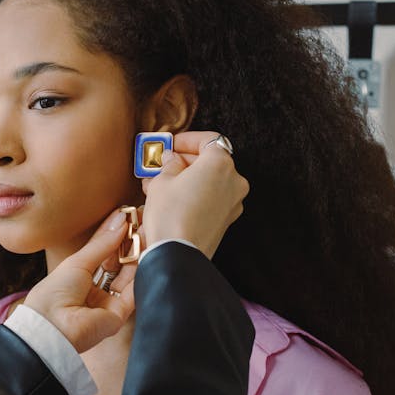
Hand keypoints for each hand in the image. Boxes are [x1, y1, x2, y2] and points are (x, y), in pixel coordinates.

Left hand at [21, 211, 136, 353]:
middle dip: (131, 243)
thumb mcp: (78, 262)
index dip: (116, 235)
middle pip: (119, 265)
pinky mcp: (119, 316)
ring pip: (130, 277)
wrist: (51, 326)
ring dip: (138, 255)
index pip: (105, 253)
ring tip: (148, 231)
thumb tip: (121, 220)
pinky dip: (141, 273)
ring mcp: (108, 304)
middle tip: (143, 221)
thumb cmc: (54, 293)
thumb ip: (102, 243)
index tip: (129, 215)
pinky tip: (147, 252)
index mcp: (81, 279)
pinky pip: (133, 292)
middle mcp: (96, 292)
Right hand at [140, 131, 248, 258]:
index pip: (208, 140)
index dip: (186, 140)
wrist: (177, 254)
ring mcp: (233, 202)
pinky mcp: (227, 220)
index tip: (170, 144)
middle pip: (210, 161)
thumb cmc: (170, 215)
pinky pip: (211, 198)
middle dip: (184, 161)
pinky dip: (195, 194)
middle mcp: (233, 180)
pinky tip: (173, 200)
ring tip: (160, 184)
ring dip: (187, 179)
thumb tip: (172, 159)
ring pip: (210, 181)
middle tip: (161, 165)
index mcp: (220, 163)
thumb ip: (169, 164)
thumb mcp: (161, 181)